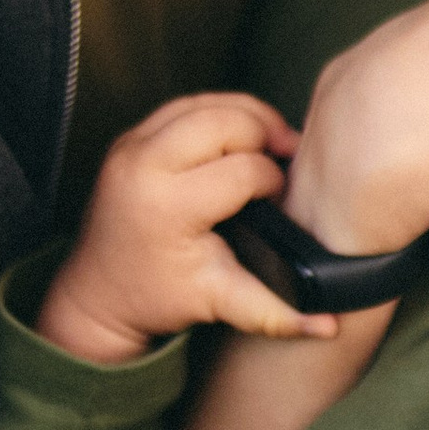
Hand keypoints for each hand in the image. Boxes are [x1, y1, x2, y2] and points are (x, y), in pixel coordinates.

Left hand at [37, 95, 338, 367]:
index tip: (279, 202)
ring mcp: (131, 146)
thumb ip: (277, 312)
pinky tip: (238, 139)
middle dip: (264, 133)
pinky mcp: (129, 139)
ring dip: (244, 116)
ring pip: (206, 103)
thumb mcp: (220, 302)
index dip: (273, 181)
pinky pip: (184, 106)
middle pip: (226, 120)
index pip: (244, 169)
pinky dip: (218, 114)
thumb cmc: (158, 297)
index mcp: (168, 206)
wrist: (98, 297)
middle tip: (286, 157)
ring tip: (267, 144)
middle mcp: (143, 165)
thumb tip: (330, 326)